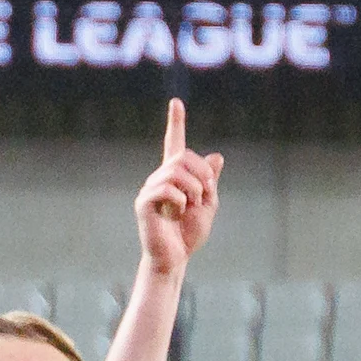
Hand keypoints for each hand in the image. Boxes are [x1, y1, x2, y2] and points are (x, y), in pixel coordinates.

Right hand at [135, 97, 223, 277]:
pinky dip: (180, 200)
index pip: (174, 144)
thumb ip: (210, 182)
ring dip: (193, 189)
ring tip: (191, 206)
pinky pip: (166, 189)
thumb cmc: (188, 234)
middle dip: (202, 174)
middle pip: (183, 157)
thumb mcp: (208, 205)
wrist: (175, 258)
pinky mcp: (144, 203)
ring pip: (176, 172)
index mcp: (175, 176)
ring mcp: (150, 189)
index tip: (176, 102)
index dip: (176, 123)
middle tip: (205, 196)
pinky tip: (177, 212)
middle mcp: (159, 178)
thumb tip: (217, 156)